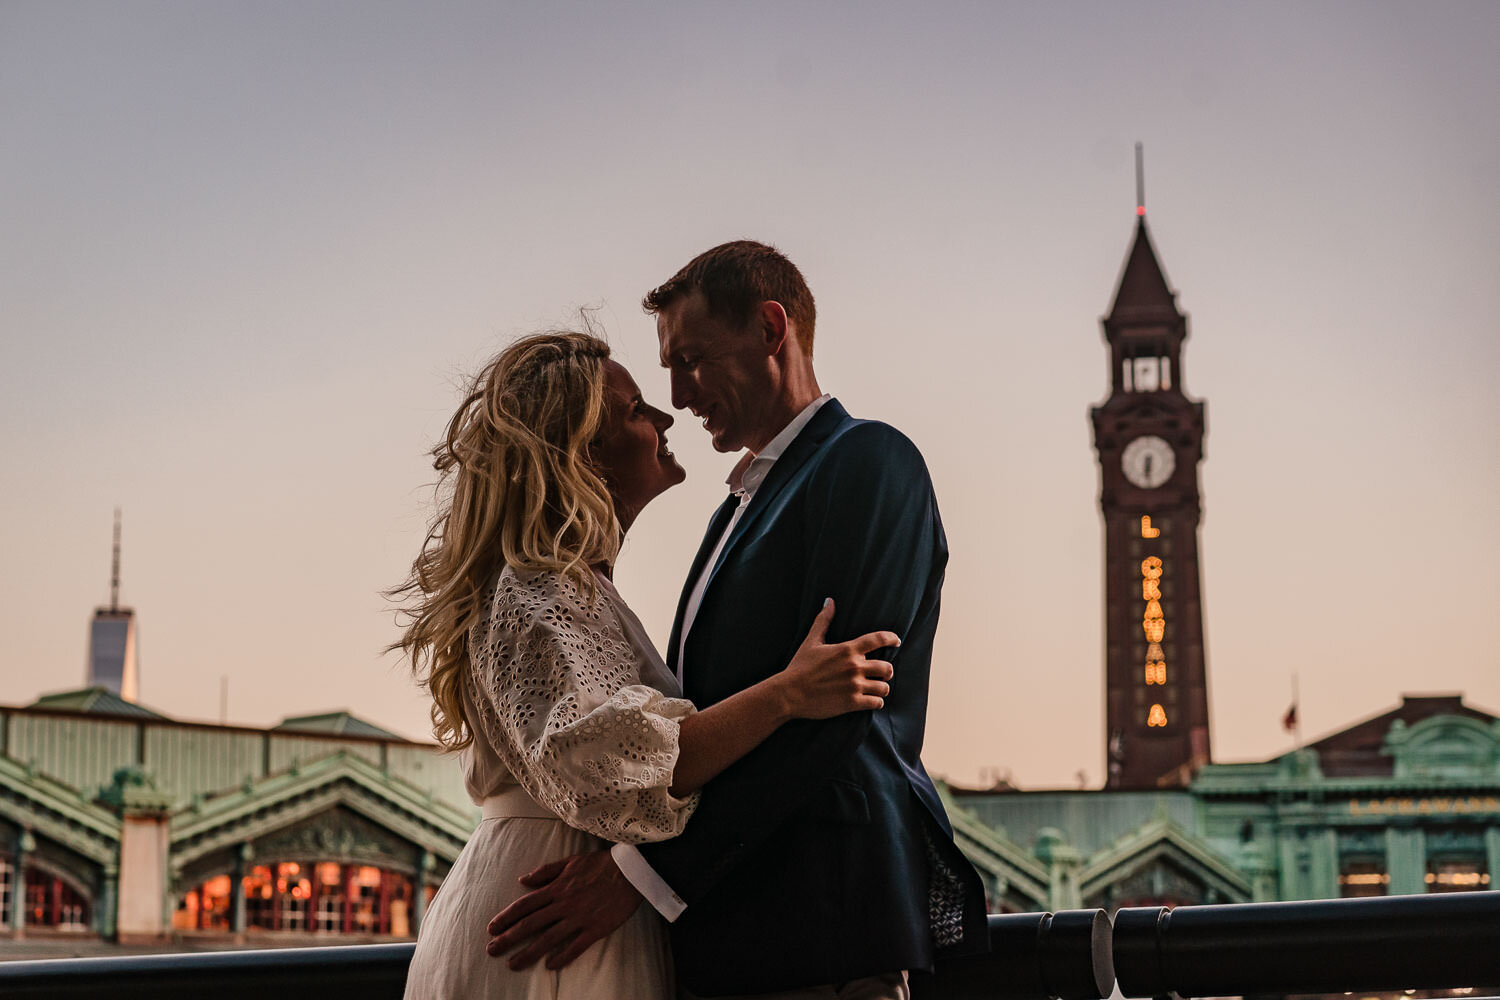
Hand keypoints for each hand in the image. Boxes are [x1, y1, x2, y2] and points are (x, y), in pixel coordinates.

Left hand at [486, 850, 641, 970]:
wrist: (631, 870)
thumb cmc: (600, 864)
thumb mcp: (570, 861)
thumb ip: (545, 871)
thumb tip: (522, 880)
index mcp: (557, 888)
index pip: (525, 905)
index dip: (506, 917)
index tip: (491, 929)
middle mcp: (564, 904)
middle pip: (530, 924)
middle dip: (509, 938)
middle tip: (492, 951)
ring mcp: (579, 918)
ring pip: (548, 939)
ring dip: (528, 953)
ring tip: (512, 964)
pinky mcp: (595, 928)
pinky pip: (575, 946)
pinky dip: (561, 957)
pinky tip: (549, 967)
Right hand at [776, 598, 897, 719]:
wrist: (789, 694)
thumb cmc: (800, 667)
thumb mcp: (811, 642)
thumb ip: (823, 621)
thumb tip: (829, 601)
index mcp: (847, 649)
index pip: (878, 639)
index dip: (891, 638)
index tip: (896, 641)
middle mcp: (854, 666)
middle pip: (887, 667)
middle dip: (886, 671)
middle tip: (881, 674)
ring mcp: (854, 686)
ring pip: (884, 687)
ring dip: (881, 688)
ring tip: (875, 688)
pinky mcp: (852, 703)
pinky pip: (877, 703)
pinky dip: (876, 702)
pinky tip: (870, 701)